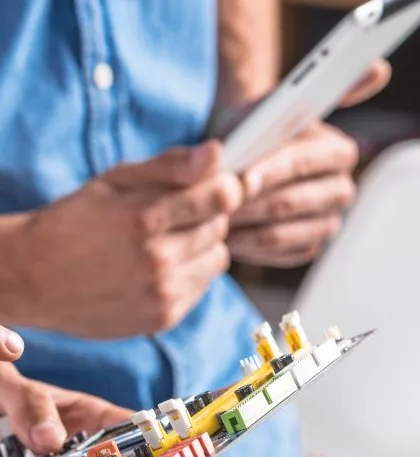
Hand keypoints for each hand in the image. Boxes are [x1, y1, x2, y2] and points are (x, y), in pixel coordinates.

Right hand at [17, 141, 241, 337]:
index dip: (219, 186)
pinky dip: (186, 275)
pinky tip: (153, 270)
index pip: (223, 196)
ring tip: (159, 245)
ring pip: (217, 259)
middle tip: (166, 218)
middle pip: (220, 227)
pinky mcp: (161, 318)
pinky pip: (200, 287)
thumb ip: (167, 166)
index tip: (204, 186)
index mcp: (144, 218)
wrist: (31, 278)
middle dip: (202, 216)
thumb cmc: (71, 221)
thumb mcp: (112, 181)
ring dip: (198, 248)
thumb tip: (216, 153)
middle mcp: (157, 260)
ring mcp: (161, 294)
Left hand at [227, 61, 390, 266]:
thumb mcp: (265, 104)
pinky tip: (225, 233)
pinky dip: (246, 246)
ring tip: (211, 216)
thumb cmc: (247, 130)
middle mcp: (341, 188)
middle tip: (214, 202)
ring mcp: (326, 221)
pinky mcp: (308, 247)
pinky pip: (276, 254)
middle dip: (247, 203)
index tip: (240, 177)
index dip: (270, 172)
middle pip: (290, 202)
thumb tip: (378, 69)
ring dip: (241, 226)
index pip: (304, 164)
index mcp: (338, 151)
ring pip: (279, 232)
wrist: (232, 159)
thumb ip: (304, 92)